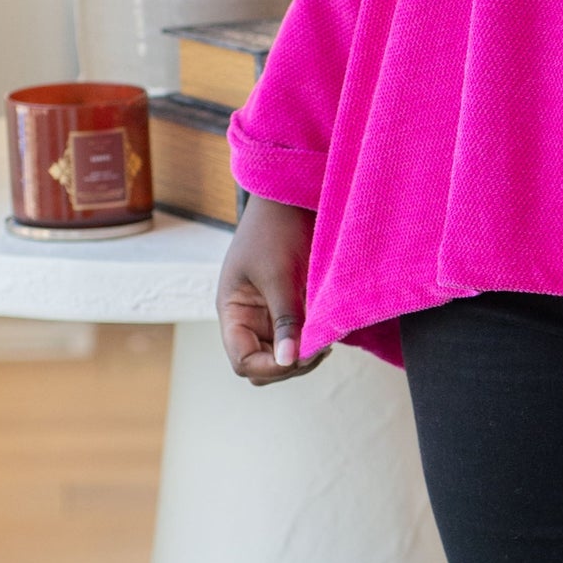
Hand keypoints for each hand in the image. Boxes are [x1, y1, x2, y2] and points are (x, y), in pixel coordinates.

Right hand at [216, 194, 328, 385]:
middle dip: (290, 364)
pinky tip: (330, 328)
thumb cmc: (277, 228)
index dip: (271, 367)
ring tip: (327, 335)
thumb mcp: (279, 275)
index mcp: (233, 311)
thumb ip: (285, 319)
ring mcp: (269, 314)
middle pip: (263, 364)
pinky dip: (314, 339)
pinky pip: (299, 337)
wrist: (292, 195)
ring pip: (284, 355)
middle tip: (320, 345)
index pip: (243, 361)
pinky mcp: (291, 306)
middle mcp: (248, 318)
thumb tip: (290, 361)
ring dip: (305, 354)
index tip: (303, 355)